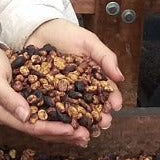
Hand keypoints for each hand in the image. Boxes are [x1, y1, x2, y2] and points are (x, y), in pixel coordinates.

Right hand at [0, 44, 94, 148]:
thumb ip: (7, 96)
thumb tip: (25, 115)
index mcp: (3, 114)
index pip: (31, 127)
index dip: (52, 129)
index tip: (72, 130)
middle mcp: (13, 116)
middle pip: (41, 131)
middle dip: (63, 134)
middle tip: (86, 136)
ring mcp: (20, 110)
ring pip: (45, 125)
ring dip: (64, 130)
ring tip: (85, 133)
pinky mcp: (27, 102)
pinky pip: (46, 113)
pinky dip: (60, 117)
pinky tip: (75, 119)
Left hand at [25, 18, 124, 132]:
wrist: (39, 28)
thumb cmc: (67, 33)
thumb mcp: (88, 42)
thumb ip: (104, 57)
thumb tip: (120, 77)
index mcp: (93, 76)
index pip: (106, 90)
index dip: (112, 99)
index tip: (116, 106)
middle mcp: (79, 88)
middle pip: (91, 105)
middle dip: (99, 116)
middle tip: (103, 124)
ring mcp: (61, 93)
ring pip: (73, 111)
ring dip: (81, 123)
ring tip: (86, 131)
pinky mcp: (44, 95)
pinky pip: (51, 108)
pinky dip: (57, 119)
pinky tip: (61, 128)